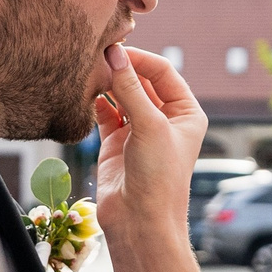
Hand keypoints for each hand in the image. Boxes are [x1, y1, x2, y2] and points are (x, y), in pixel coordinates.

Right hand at [93, 44, 207, 244]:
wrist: (140, 222)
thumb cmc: (159, 178)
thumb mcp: (149, 126)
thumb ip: (131, 88)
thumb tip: (115, 55)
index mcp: (186, 113)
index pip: (163, 72)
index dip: (140, 58)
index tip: (115, 49)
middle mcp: (165, 120)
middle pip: (142, 81)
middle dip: (122, 68)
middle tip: (97, 55)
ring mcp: (140, 131)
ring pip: (122, 95)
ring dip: (107, 84)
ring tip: (88, 71)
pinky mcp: (116, 143)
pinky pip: (105, 113)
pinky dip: (96, 103)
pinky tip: (84, 93)